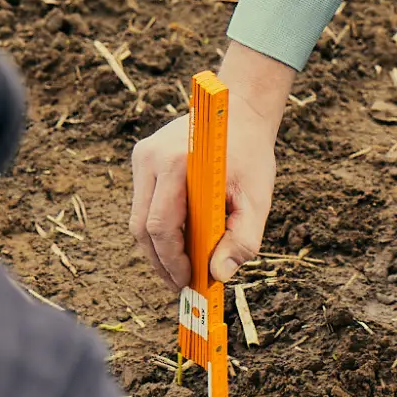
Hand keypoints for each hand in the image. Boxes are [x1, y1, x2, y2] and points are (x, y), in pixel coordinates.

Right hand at [130, 40, 293, 290]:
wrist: (238, 112)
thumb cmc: (250, 155)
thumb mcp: (257, 198)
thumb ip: (242, 239)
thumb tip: (218, 275)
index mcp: (176, 163)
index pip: (159, 226)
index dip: (171, 261)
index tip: (188, 283)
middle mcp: (150, 158)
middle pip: (142, 226)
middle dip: (161, 262)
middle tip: (181, 285)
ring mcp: (143, 156)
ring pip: (139, 217)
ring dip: (158, 247)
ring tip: (181, 268)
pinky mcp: (143, 158)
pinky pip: (144, 203)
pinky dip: (159, 228)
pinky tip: (180, 241)